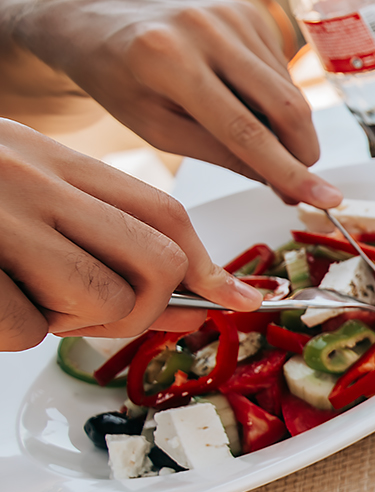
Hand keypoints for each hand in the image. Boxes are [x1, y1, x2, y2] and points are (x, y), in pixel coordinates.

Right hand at [0, 120, 261, 350]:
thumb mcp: (23, 185)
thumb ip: (97, 226)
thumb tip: (190, 296)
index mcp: (53, 159)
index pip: (163, 211)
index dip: (207, 266)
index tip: (235, 298)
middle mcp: (34, 180)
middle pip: (158, 263)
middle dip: (148, 306)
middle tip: (97, 314)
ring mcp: (2, 220)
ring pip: (105, 301)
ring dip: (74, 321)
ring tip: (30, 294)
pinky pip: (30, 329)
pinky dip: (19, 331)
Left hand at [7, 0, 341, 208]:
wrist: (98, 24)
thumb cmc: (119, 81)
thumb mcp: (157, 130)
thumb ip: (222, 155)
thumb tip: (285, 183)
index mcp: (168, 60)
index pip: (245, 129)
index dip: (289, 170)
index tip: (325, 199)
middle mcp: (205, 28)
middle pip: (285, 105)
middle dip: (303, 151)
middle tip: (300, 183)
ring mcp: (231, 14)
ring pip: (289, 91)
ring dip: (287, 128)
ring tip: (257, 141)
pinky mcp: (247, 12)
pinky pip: (281, 71)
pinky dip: (274, 100)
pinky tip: (244, 102)